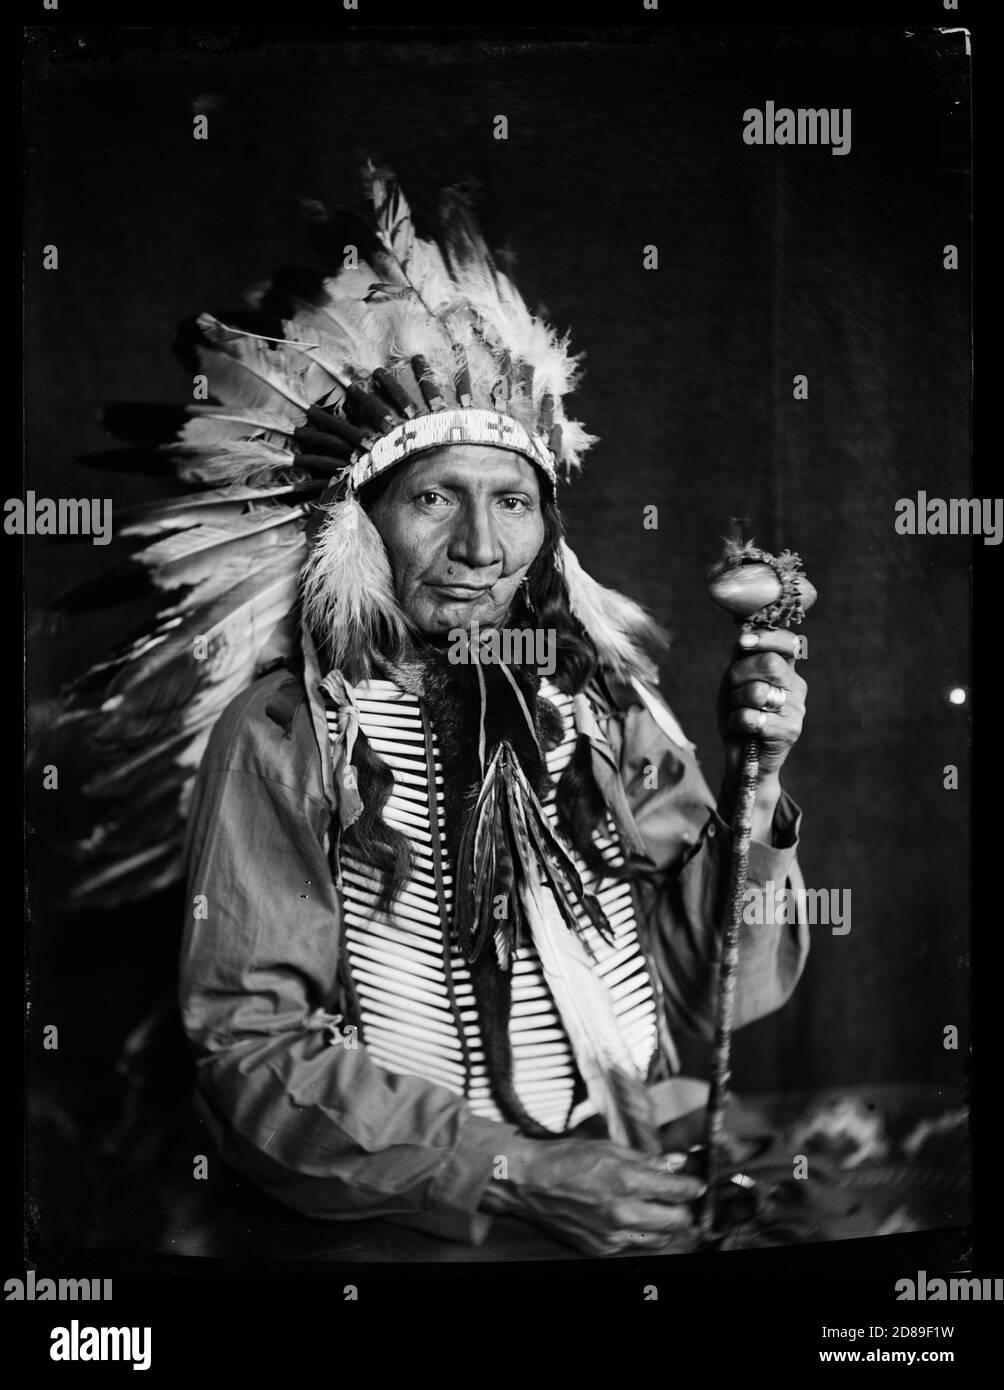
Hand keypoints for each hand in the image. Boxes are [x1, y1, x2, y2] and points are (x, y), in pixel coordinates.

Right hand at [480, 1136, 704, 1255]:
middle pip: (675, 1221)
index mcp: (624, 1181)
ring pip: (659, 1239)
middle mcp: (621, 1212)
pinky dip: (643, 1235)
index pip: (676, 1191)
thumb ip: (647, 1159)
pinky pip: (635, 1246)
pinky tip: (637, 1220)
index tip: (698, 1184)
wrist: (528, 1183)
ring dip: (668, 1226)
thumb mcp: (608, 1148)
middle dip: (684, 1210)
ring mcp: (611, 1235)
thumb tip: (677, 1162)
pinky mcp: (600, 1248)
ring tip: (664, 1211)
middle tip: (683, 1200)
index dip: (693, 1186)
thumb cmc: (565, 1159)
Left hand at [718, 627, 807, 787]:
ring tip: (741, 712)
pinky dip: (737, 722)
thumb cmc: (739, 713)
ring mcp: (796, 709)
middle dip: (741, 673)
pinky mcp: (790, 731)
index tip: (743, 643)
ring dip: (737, 701)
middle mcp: (796, 686)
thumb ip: (743, 656)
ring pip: (757, 691)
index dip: (766, 638)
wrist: (742, 756)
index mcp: (786, 669)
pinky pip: (752, 717)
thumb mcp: (736, 679)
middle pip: (770, 663)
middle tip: (735, 688)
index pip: (788, 643)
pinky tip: (743, 729)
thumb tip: (745, 636)